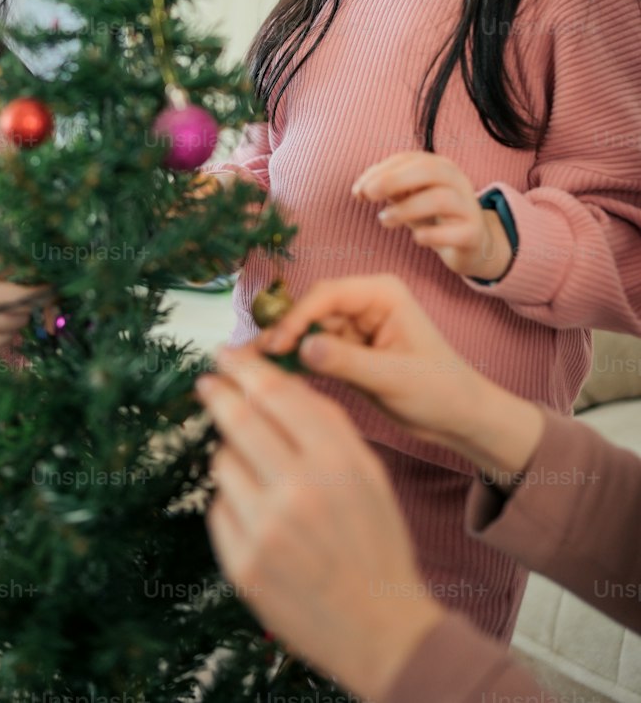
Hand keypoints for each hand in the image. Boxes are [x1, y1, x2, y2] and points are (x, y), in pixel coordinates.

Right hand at [0, 246, 49, 352]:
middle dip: (29, 304)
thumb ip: (4, 263)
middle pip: (20, 316)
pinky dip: (1, 332)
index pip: (23, 298)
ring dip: (16, 319)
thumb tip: (40, 268)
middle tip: (27, 289)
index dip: (43, 294)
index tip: (52, 287)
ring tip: (2, 299)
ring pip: (10, 333)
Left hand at [194, 348, 443, 699]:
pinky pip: (219, 509)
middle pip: (238, 420)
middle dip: (218, 394)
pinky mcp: (241, 565)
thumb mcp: (367, 473)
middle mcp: (297, 491)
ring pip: (222, 462)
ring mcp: (265, 531)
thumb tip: (273, 382)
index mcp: (336, 462)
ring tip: (255, 469)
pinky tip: (257, 515)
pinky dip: (233, 504)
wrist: (381, 630)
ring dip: (230, 454)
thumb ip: (325, 425)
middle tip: (208, 382)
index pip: (276, 394)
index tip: (227, 354)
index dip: (245, 368)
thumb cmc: (375, 543)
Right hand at [258, 274, 545, 478]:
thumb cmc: (440, 391)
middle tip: (252, 358)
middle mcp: (364, 302)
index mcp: (381, 293)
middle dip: (283, 332)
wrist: (460, 418)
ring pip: (306, 331)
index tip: (276, 344)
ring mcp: (354, 326)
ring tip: (250, 366)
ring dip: (282, 348)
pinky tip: (270, 374)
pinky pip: (313, 351)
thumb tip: (303, 348)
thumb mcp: (394, 378)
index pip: (326, 294)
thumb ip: (348, 362)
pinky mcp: (347, 350)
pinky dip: (295, 362)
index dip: (297, 317)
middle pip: (311, 310)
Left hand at [352, 151, 511, 279]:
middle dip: (393, 180)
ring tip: (384, 220)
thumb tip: (363, 189)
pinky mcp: (474, 233)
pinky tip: (416, 239)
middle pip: (427, 170)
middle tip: (369, 195)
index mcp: (439, 166)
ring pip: (440, 198)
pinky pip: (455, 232)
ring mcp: (468, 206)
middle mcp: (457, 180)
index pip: (407, 160)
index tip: (357, 192)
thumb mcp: (410, 197)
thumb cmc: (433, 216)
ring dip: (407, 208)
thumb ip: (390, 188)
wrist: (472, 244)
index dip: (379, 172)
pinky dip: (432, 234)